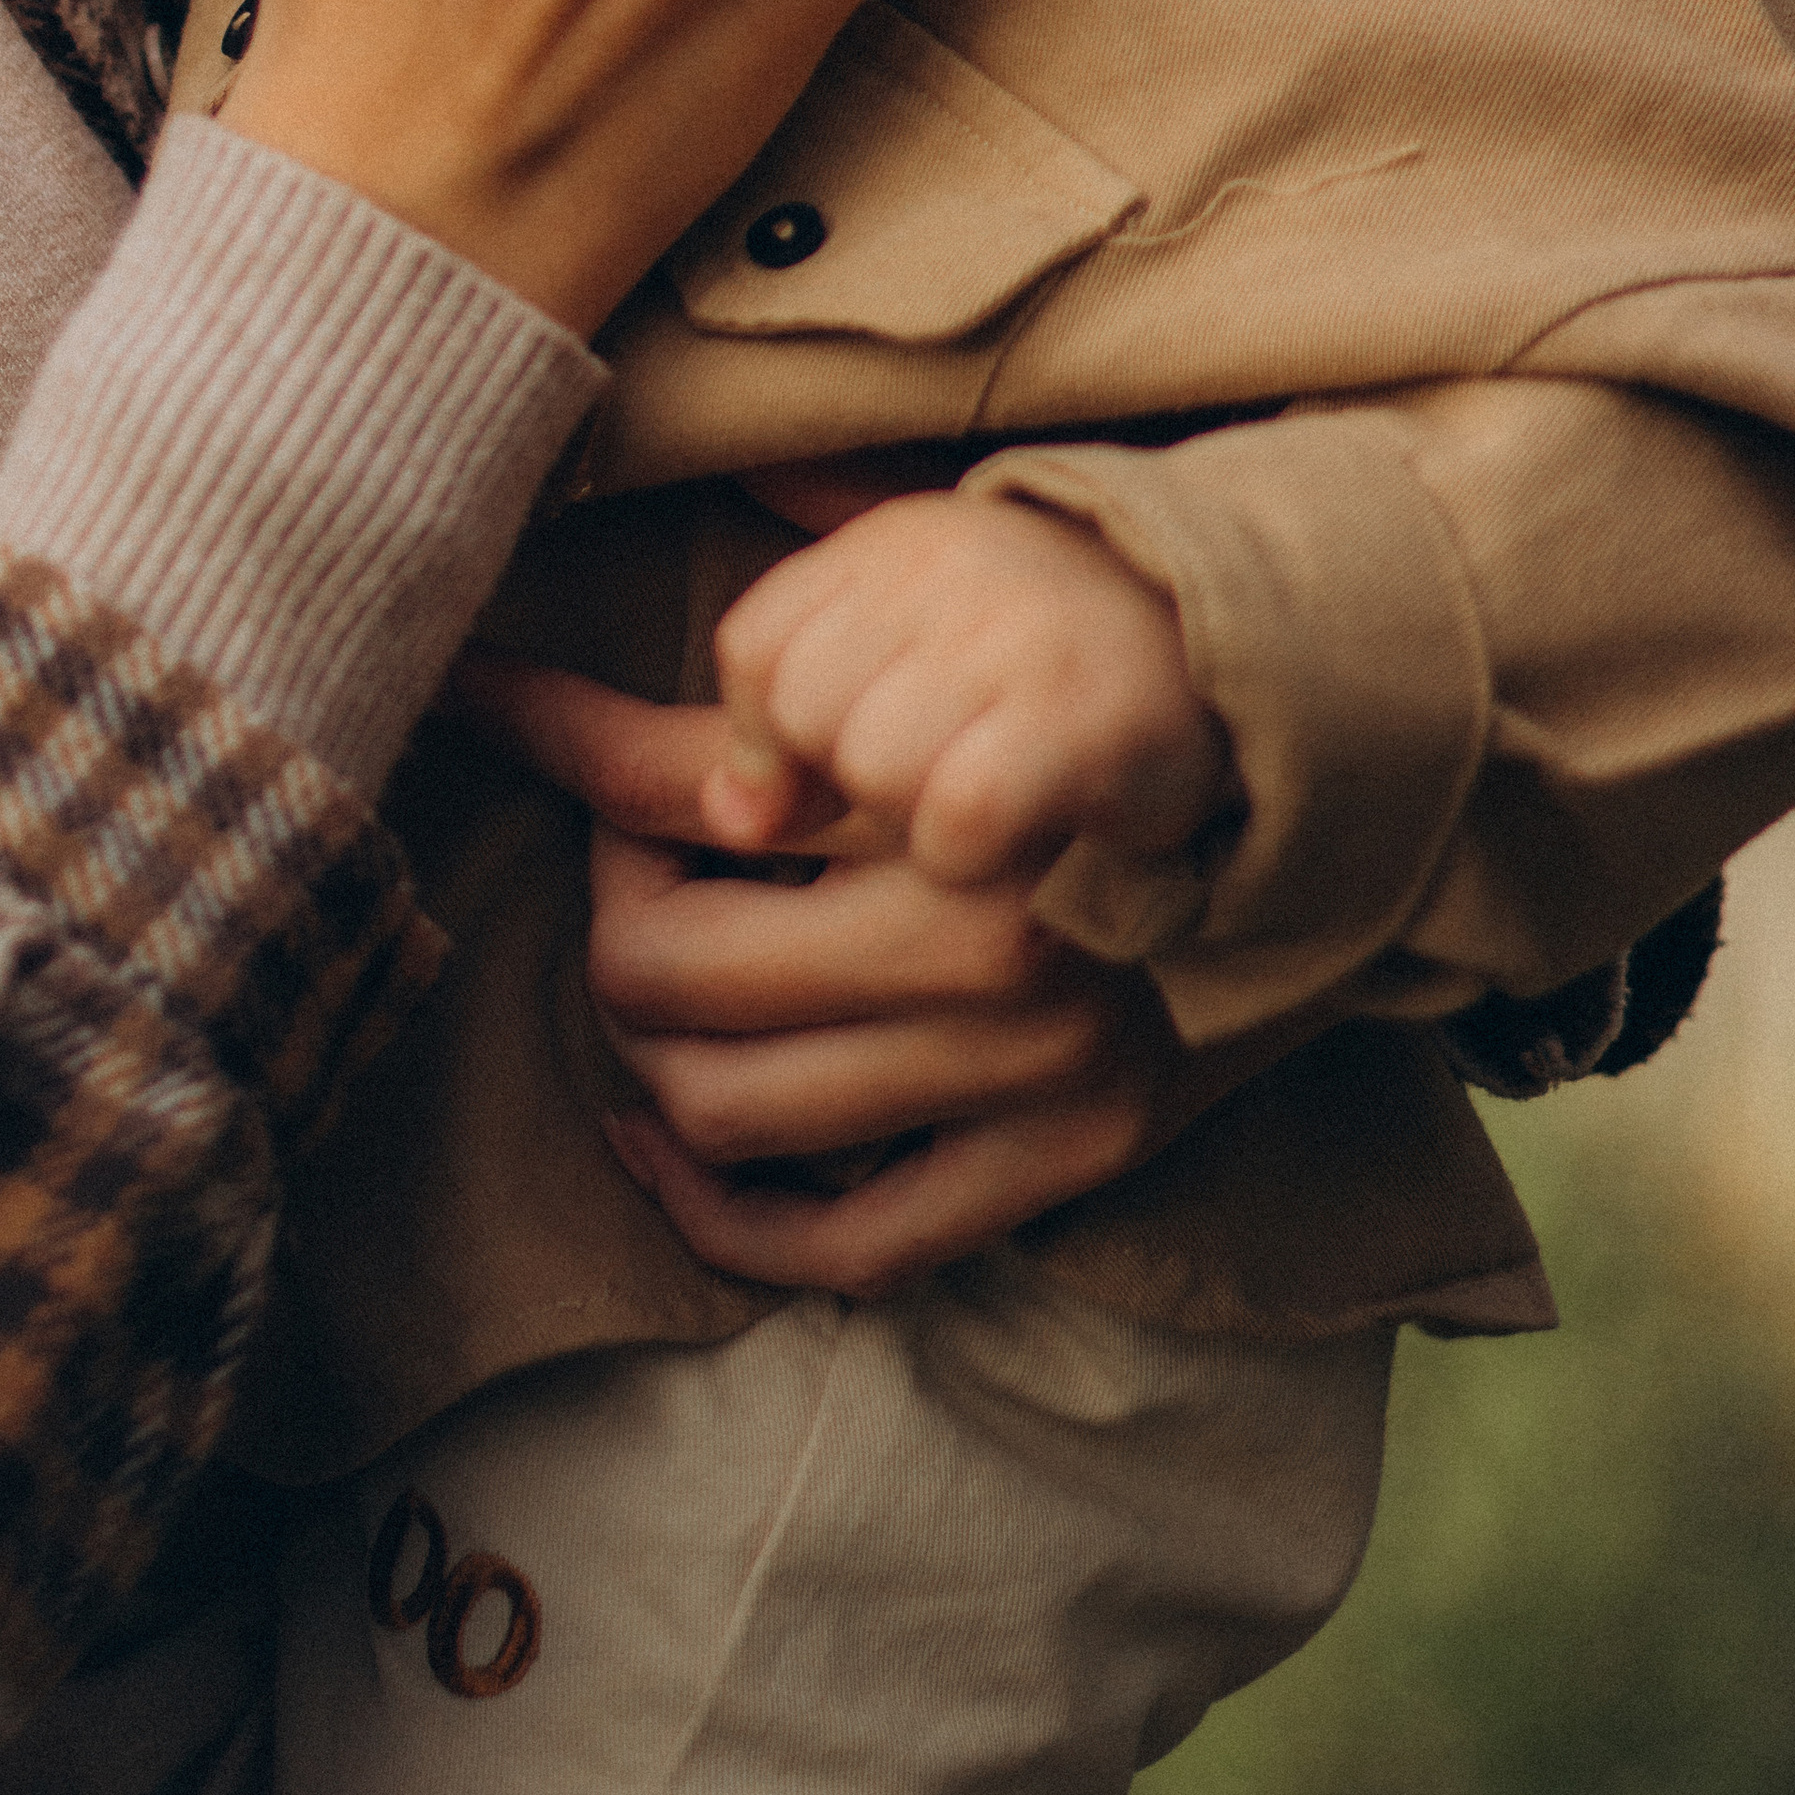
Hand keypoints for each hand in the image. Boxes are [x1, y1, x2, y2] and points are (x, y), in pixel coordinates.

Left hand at [462, 658, 1246, 1295]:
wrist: (1310, 777)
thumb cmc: (1096, 670)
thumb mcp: (955, 595)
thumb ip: (797, 595)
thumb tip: (628, 551)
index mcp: (936, 776)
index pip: (668, 780)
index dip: (553, 739)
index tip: (483, 700)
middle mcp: (977, 932)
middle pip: (663, 968)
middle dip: (614, 920)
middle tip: (637, 874)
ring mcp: (1022, 1065)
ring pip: (723, 1109)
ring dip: (650, 1065)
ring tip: (663, 998)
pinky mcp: (1063, 1158)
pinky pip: (846, 1243)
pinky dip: (726, 1217)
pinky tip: (671, 1146)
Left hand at [705, 485, 1239, 886]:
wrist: (1247, 661)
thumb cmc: (1051, 669)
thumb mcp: (913, 632)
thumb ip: (797, 696)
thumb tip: (731, 815)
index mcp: (898, 540)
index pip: (754, 646)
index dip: (759, 737)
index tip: (801, 765)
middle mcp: (953, 569)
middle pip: (807, 711)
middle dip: (847, 774)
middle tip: (911, 784)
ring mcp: (1020, 640)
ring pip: (872, 766)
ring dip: (914, 816)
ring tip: (979, 804)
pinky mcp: (1082, 726)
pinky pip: (953, 823)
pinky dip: (974, 855)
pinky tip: (1017, 839)